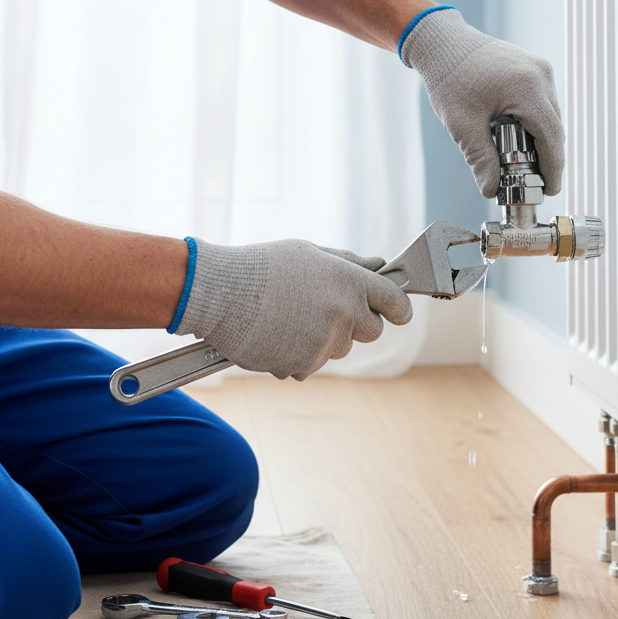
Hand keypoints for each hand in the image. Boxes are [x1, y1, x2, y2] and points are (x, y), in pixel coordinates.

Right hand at [174, 238, 411, 379]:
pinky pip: (312, 365)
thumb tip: (380, 266)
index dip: (397, 308)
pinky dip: (299, 355)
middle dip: (354, 323)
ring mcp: (325, 342)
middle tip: (323, 309)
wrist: (219, 293)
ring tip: (289, 318)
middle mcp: (343, 313)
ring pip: (339, 349)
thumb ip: (348, 263)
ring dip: (323, 339)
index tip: (396, 312)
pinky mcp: (304, 364)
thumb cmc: (261, 267)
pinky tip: (277, 335)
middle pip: (371, 331)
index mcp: (349, 281)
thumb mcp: (308, 253)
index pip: (395, 302)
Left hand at [400, 8, 563, 197]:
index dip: (553, 168)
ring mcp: (540, 69)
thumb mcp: (462, 124)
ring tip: (524, 164)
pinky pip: (543, 103)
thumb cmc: (449, 78)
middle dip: (547, 158)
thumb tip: (491, 190)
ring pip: (550, 116)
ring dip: (541, 141)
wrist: (442, 43)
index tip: (549, 190)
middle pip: (554, 129)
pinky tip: (520, 138)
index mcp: (528, 89)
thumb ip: (480, 159)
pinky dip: (535, 123)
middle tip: (534, 184)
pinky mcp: (534, 68)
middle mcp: (541, 76)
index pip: (551, 138)